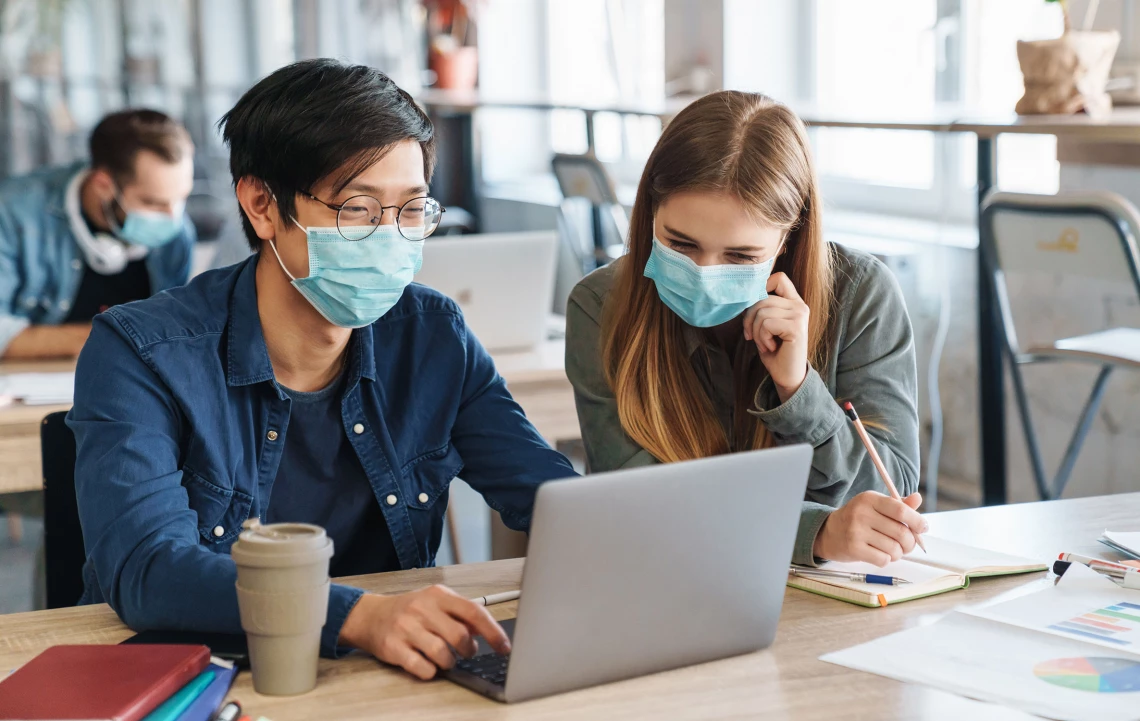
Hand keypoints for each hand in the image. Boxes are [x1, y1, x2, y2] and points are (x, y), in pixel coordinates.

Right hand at [338, 585, 510, 679]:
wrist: (371, 615)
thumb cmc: (410, 610)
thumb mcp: (436, 603)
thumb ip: (461, 614)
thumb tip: (488, 629)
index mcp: (438, 595)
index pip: (473, 612)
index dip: (493, 632)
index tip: (504, 646)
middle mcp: (422, 609)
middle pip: (459, 636)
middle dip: (468, 650)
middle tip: (466, 652)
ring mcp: (406, 628)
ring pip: (442, 654)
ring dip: (449, 663)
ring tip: (445, 659)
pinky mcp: (393, 647)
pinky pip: (422, 668)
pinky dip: (430, 671)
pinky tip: (428, 665)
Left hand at [742, 272, 809, 401]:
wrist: (787, 376)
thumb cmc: (774, 351)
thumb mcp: (765, 325)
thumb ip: (761, 308)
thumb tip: (743, 296)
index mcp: (794, 302)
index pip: (778, 278)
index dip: (761, 288)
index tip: (754, 310)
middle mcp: (799, 306)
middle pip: (761, 297)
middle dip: (749, 319)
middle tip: (753, 337)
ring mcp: (799, 315)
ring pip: (762, 311)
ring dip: (756, 332)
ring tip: (764, 343)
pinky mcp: (796, 327)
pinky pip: (766, 323)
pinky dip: (761, 338)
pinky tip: (771, 347)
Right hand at [813, 491, 927, 565]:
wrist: (829, 532)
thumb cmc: (857, 519)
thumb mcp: (875, 506)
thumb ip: (898, 505)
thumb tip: (918, 498)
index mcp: (869, 499)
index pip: (900, 510)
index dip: (917, 521)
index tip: (923, 528)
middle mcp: (862, 513)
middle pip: (901, 532)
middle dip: (910, 542)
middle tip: (908, 544)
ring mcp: (856, 531)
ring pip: (894, 548)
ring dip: (898, 553)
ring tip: (892, 550)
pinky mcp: (853, 549)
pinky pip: (883, 559)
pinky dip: (886, 560)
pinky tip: (879, 554)